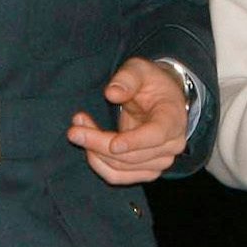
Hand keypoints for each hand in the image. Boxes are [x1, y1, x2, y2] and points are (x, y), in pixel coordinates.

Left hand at [66, 56, 188, 183]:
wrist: (160, 101)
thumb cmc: (150, 84)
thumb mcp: (140, 70)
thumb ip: (127, 78)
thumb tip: (112, 93)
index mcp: (173, 118)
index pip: (156, 135)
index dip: (133, 141)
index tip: (112, 143)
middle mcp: (171, 145)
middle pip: (131, 155)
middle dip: (98, 143)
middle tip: (74, 128)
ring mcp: (160, 162)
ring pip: (121, 168)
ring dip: (94, 152)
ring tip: (78, 129)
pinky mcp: (146, 171)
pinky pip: (117, 176)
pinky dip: (98, 164)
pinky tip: (88, 146)